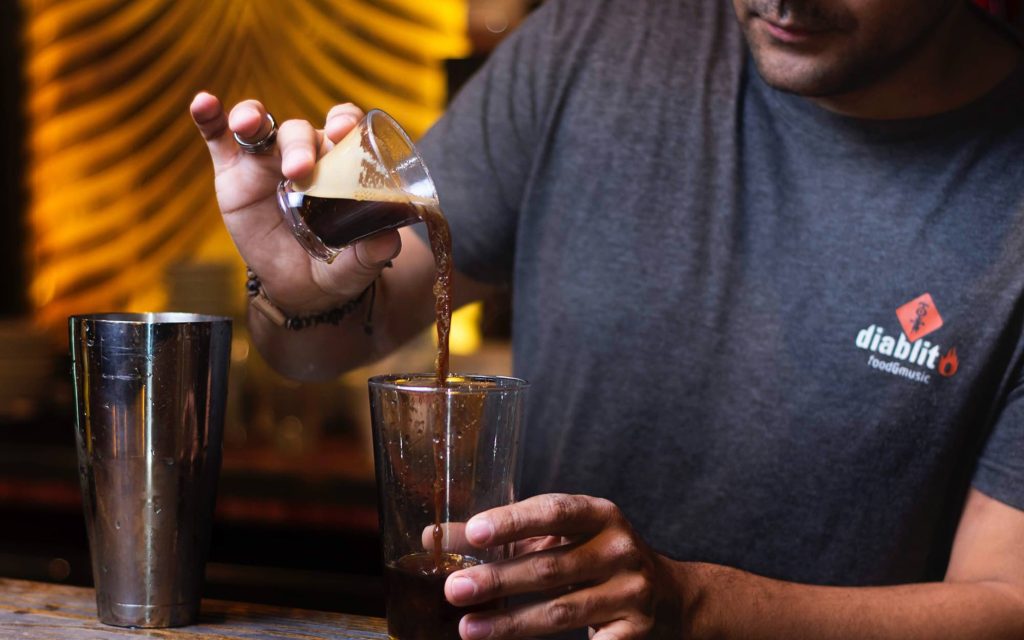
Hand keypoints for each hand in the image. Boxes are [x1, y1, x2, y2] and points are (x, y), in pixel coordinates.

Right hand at [189, 92, 401, 313]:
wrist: (300, 289)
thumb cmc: (335, 265)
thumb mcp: (356, 266)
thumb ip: (371, 253)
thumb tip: (388, 241)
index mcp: (340, 165)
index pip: (345, 127)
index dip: (344, 121)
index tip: (343, 130)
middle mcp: (305, 154)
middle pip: (300, 132)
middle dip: (299, 146)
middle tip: (299, 172)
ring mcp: (265, 161)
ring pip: (260, 125)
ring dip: (252, 116)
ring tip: (248, 124)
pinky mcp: (233, 172)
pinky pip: (218, 138)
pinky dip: (210, 118)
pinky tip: (203, 103)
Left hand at [445, 494, 685, 639]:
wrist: (670, 598)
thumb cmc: (597, 559)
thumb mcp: (561, 538)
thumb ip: (505, 536)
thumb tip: (434, 536)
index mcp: (601, 515)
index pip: (554, 512)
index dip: (513, 522)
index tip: (474, 533)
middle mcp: (621, 550)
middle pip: (551, 567)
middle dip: (498, 580)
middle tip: (454, 589)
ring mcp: (631, 594)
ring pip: (561, 612)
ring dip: (510, 623)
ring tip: (467, 627)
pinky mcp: (633, 634)